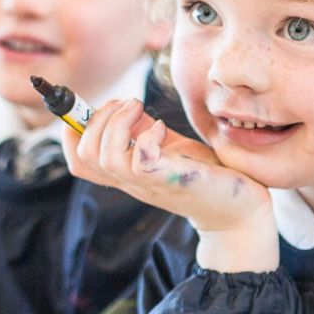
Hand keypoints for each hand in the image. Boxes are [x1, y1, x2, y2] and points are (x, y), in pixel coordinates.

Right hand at [61, 99, 276, 270]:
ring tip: (140, 107)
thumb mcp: (170, 148)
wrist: (239, 210)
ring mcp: (148, 184)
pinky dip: (148, 136)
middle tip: (127, 103)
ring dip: (118, 121)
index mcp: (125, 174)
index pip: (78, 158)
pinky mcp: (170, 181)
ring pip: (104, 156)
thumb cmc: (206, 176)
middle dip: (96, 118)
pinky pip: (139, 160)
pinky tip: (165, 130)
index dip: (74, 129)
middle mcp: (130, 182)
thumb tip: (128, 106)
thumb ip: (146, 131)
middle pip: (83, 155)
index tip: (99, 107)